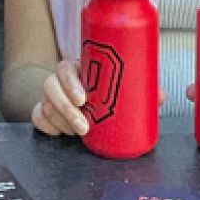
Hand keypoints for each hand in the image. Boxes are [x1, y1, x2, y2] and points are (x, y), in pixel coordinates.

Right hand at [35, 62, 166, 136]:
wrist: (78, 93)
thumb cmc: (101, 86)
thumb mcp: (118, 84)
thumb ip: (139, 88)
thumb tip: (161, 97)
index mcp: (76, 67)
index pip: (65, 68)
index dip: (71, 83)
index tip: (83, 98)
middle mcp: (59, 79)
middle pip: (51, 87)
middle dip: (66, 109)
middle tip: (84, 126)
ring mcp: (48, 95)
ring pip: (46, 106)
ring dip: (61, 122)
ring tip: (78, 132)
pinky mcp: (42, 110)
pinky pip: (38, 118)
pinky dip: (49, 127)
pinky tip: (61, 133)